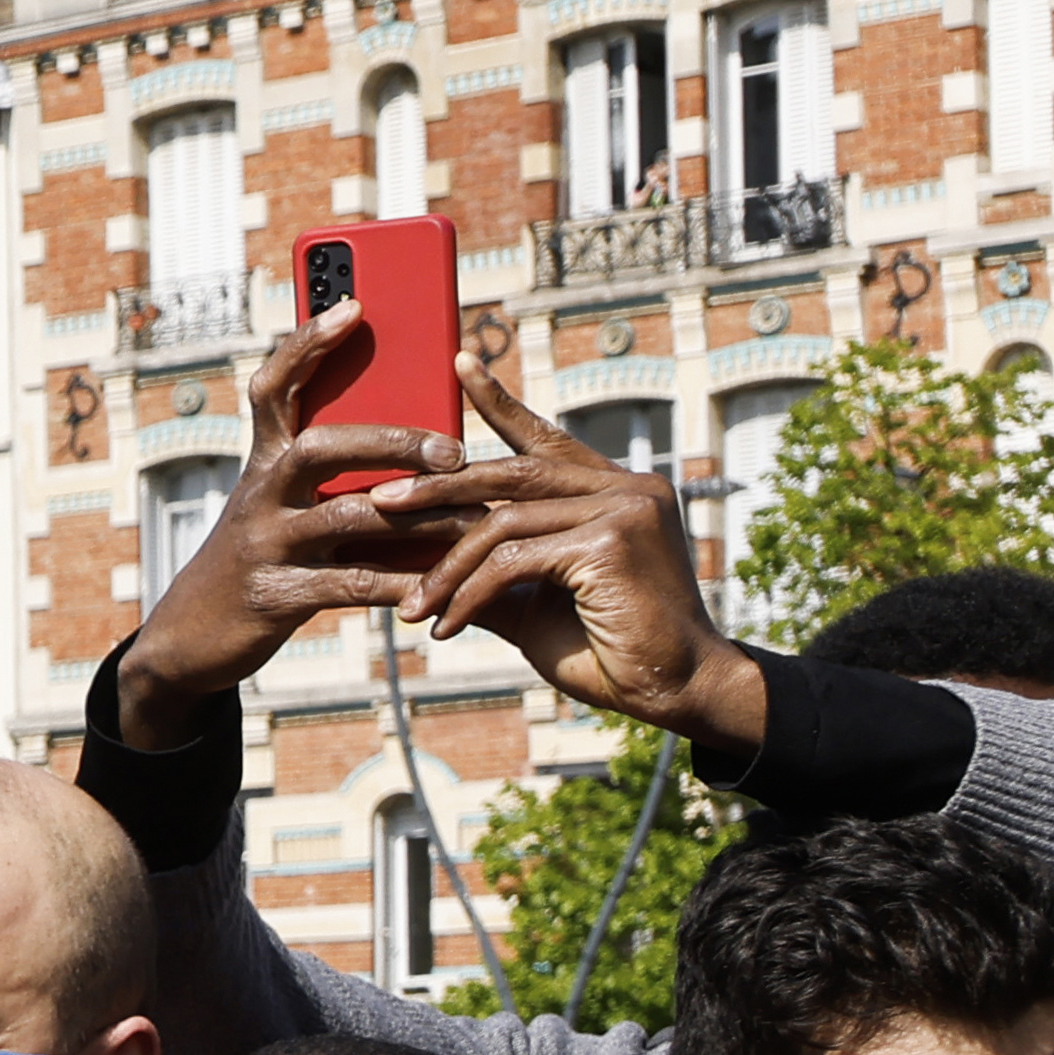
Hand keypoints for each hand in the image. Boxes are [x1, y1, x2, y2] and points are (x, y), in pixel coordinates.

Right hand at [101, 315, 457, 755]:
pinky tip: (439, 587)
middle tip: (452, 449)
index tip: (353, 306)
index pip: (274, 388)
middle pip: (320, 446)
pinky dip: (401, 584)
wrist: (191, 637)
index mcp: (263, 463)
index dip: (307, 344)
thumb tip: (426, 443)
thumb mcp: (282, 506)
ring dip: (422, 518)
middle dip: (393, 440)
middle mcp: (259, 495)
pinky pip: (350, 583)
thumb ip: (335, 475)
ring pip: (349, 517)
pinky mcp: (276, 596)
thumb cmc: (262, 559)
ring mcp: (264, 545)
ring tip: (476, 520)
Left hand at [395, 364, 761, 754]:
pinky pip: (513, 561)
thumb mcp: (535, 600)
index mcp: (615, 490)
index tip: (460, 363)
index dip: (500, 402)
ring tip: (412, 608)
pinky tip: (446, 627)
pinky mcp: (612, 541)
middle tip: (378, 503)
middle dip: (438, 490)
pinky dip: (469, 594)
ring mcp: (626, 507)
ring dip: (446, 569)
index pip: (545, 440)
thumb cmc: (608, 649)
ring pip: (503, 522)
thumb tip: (418, 559)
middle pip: (511, 474)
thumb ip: (491, 567)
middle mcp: (627, 487)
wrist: (675, 691)